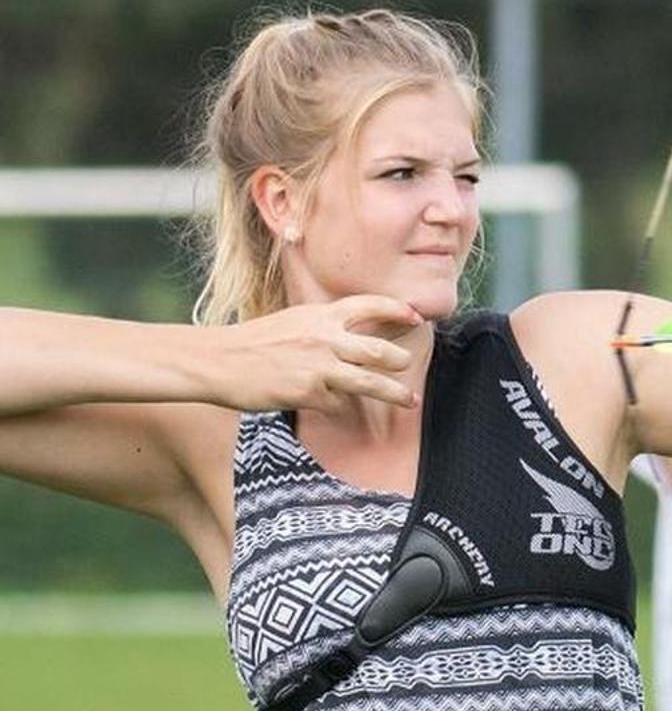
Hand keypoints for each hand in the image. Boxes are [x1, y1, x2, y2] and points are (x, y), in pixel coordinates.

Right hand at [211, 295, 424, 411]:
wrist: (215, 361)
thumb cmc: (251, 344)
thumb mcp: (292, 323)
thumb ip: (322, 328)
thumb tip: (351, 339)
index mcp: (320, 315)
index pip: (369, 305)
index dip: (396, 310)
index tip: (416, 316)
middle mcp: (325, 338)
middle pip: (380, 350)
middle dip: (400, 360)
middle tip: (409, 365)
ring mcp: (318, 366)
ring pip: (370, 382)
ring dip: (395, 393)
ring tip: (410, 400)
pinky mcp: (308, 392)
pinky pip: (336, 403)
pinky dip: (336, 406)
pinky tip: (327, 405)